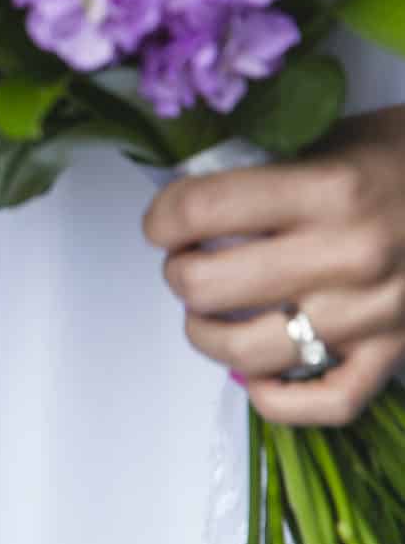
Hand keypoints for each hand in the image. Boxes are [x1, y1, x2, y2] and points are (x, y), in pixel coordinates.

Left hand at [144, 107, 404, 427]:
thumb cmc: (402, 162)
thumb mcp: (331, 140)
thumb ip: (260, 173)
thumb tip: (183, 207)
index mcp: (331, 189)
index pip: (200, 210)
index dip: (162, 218)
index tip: (163, 222)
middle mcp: (351, 256)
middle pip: (207, 287)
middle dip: (179, 274)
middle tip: (188, 262)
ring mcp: (374, 314)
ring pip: (246, 354)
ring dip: (207, 335)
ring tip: (208, 313)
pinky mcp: (396, 354)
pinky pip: (324, 403)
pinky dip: (277, 399)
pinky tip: (258, 373)